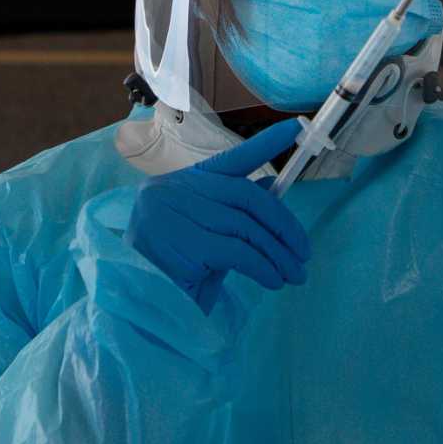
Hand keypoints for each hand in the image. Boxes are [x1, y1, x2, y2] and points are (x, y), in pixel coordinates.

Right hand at [124, 118, 311, 313]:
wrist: (139, 314)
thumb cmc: (172, 278)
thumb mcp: (208, 242)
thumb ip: (235, 216)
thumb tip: (271, 188)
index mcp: (180, 184)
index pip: (228, 160)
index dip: (263, 144)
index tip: (294, 128)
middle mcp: (172, 191)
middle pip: (245, 196)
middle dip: (282, 224)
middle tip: (303, 251)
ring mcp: (173, 214)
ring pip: (245, 227)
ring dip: (277, 253)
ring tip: (294, 274)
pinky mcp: (181, 244)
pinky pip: (238, 252)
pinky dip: (263, 267)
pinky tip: (274, 281)